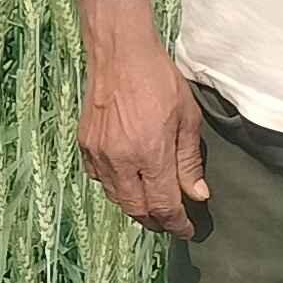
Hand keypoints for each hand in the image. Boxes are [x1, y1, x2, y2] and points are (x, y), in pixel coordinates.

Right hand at [77, 58, 209, 238]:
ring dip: (136, 207)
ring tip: (152, 205)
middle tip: (171, 221)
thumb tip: (197, 194)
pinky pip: (100, 180)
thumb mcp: (187, 118)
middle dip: (157, 222)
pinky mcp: (85, 145)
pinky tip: (128, 181)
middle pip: (138, 210)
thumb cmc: (159, 79)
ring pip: (117, 199)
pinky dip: (116, 188)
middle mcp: (121, 160)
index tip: (188, 230)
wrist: (119, 52)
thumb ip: (189, 161)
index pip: (164, 206)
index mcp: (150, 154)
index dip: (177, 224)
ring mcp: (99, 153)